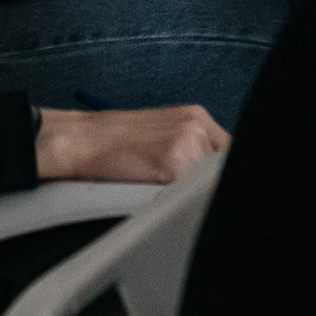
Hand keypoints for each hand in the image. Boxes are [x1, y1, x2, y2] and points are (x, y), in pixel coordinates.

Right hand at [35, 105, 227, 182]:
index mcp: (197, 117)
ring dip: (189, 193)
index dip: (220, 174)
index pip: (232, 152)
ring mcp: (186, 145)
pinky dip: (175, 199)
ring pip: (206, 184)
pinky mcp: (172, 166)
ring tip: (157, 184)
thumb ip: (195, 148)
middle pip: (222, 169)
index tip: (211, 185)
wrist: (83, 140)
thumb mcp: (164, 132)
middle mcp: (196, 127)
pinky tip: (152, 188)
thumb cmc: (117, 140)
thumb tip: (217, 174)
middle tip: (175, 185)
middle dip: (204, 183)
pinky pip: (188, 194)